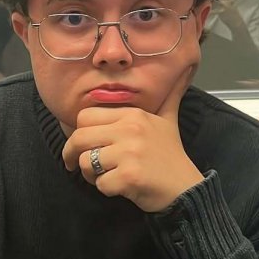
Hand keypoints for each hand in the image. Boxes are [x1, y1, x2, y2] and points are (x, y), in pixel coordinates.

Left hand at [62, 65, 202, 211]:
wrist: (187, 189)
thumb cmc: (172, 157)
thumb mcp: (168, 121)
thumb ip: (168, 97)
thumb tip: (184, 70)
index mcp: (133, 115)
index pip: (86, 116)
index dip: (78, 132)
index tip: (81, 145)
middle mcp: (130, 130)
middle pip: (79, 137)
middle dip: (71, 154)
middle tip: (74, 165)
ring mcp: (129, 153)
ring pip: (86, 162)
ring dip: (90, 174)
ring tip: (105, 176)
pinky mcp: (129, 176)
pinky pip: (100, 183)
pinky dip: (106, 189)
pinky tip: (120, 188)